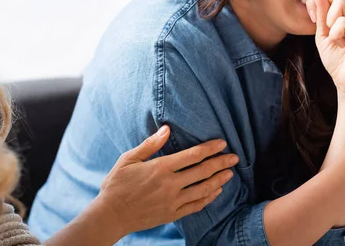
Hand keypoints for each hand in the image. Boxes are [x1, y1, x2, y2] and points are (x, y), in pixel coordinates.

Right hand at [97, 126, 237, 235]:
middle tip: (234, 157)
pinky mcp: (172, 214)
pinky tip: (216, 191)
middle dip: (220, 162)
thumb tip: (167, 129)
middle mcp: (170, 184)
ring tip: (230, 173)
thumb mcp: (129, 159)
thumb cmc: (117, 184)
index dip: (210, 148)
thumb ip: (150, 144)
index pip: (192, 155)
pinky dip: (208, 198)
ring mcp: (173, 201)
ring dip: (219, 180)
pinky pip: (196, 205)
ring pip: (203, 189)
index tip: (222, 143)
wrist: (111, 215)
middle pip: (202, 171)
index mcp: (161, 168)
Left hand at [306, 0, 344, 99]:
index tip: (317, 16)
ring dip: (330, 23)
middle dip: (327, 4)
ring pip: (340, 3)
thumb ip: (319, 14)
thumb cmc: (336, 58)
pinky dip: (336, 33)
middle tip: (326, 26)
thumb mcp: (321, 33)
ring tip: (336, 38)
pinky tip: (341, 44)